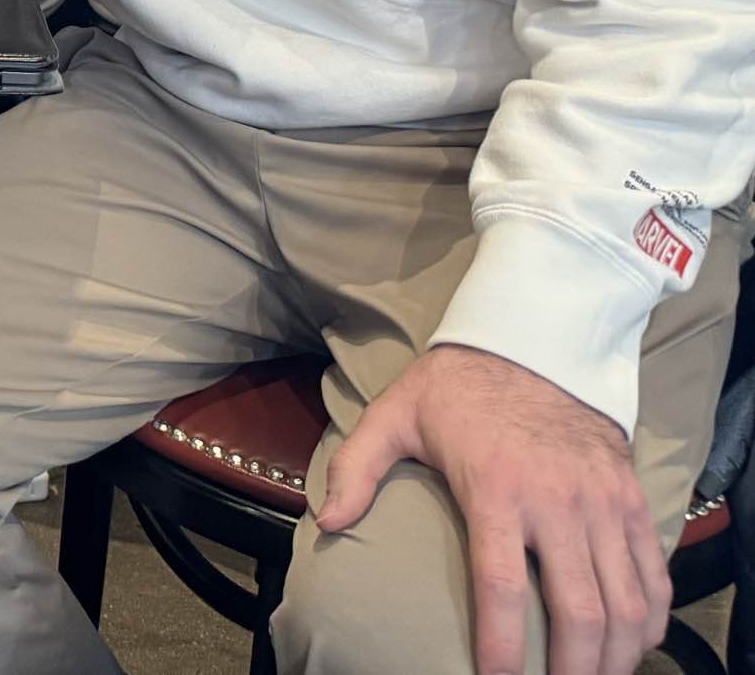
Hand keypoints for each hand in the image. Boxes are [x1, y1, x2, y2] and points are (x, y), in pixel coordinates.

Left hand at [314, 344, 662, 674]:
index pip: (501, 586)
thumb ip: (357, 468)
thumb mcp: (395, 415)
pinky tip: (633, 644)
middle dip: (573, 669)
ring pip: (628, 602)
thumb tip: (327, 521)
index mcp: (496, 487)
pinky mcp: (633, 499)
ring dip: (617, 655)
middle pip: (581, 610)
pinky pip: (654, 573)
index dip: (501, 645)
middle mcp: (558, 502)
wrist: (534, 340)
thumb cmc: (457, 387)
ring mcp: (603, 503)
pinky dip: (651, 618)